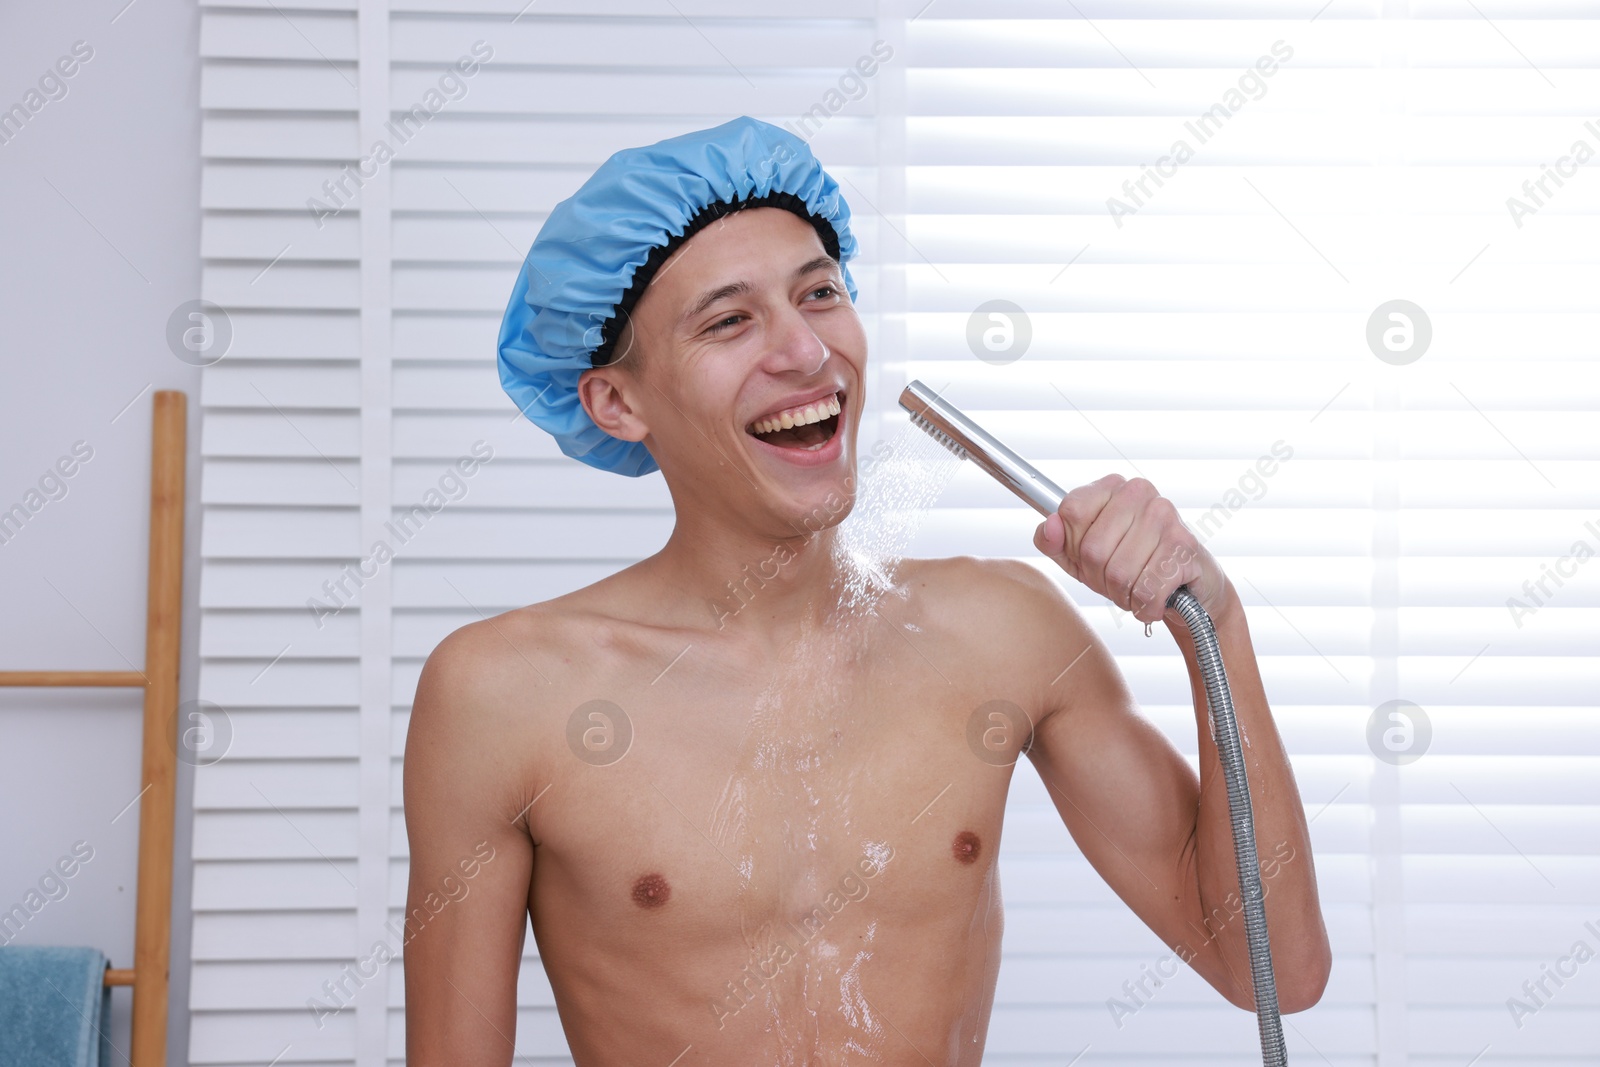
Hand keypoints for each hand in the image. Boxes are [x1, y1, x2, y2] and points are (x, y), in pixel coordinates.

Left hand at [1032, 474, 1229, 624]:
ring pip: (1118, 573)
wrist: (1188, 589)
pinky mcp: (1183, 546)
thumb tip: (1049, 526)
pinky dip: (1146, 606)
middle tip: (1117, 583)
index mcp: (1112, 487)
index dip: (1074, 548)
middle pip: (1092, 549)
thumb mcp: (1081, 555)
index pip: (1072, 512)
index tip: (1089, 558)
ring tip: (1137, 590)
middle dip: (1100, 579)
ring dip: (1124, 596)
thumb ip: (1055, 542)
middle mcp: (1139, 493)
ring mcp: (1164, 516)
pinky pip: (1146, 589)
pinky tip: (1156, 599)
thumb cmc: (1132, 567)